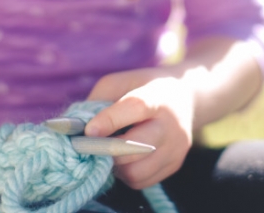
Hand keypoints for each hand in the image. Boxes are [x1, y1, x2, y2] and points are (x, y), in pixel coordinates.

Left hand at [85, 67, 193, 189]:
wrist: (185, 96)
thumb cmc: (144, 87)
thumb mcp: (121, 82)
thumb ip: (99, 100)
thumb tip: (77, 128)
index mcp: (158, 97)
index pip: (135, 108)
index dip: (109, 121)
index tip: (87, 131)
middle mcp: (172, 124)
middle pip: (135, 148)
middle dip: (106, 150)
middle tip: (91, 146)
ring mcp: (176, 148)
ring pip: (136, 171)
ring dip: (115, 166)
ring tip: (109, 152)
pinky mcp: (175, 164)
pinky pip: (142, 181)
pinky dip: (126, 174)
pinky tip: (124, 158)